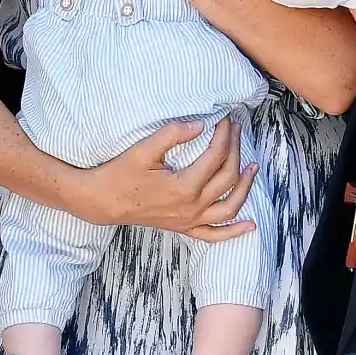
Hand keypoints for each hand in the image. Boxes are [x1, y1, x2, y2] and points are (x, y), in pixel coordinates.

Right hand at [74, 117, 258, 239]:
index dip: (224, 135)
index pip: (215, 157)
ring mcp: (188, 221)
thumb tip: (200, 125)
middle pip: (227, 177)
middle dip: (235, 150)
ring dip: (245, 187)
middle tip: (236, 130)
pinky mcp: (183, 228)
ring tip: (253, 167)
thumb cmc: (120, 174)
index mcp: (183, 187)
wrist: (101, 201)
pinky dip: (234, 231)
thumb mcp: (143, 150)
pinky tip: (250, 225)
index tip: (225, 119)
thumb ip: (173, 134)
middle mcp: (191, 207)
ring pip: (229, 207)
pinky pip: (214, 235)